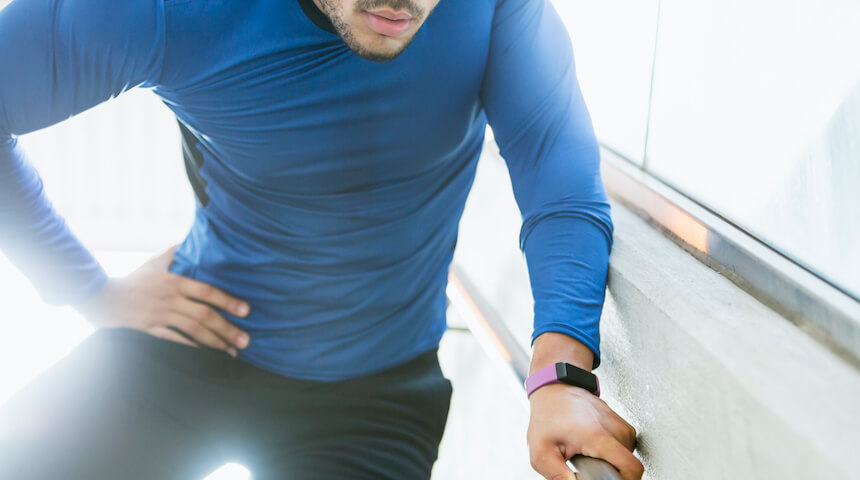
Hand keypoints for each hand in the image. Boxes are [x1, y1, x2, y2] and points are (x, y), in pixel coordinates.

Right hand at [74, 245, 250, 356]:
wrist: (100, 297)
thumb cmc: (134, 280)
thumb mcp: (155, 263)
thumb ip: (176, 253)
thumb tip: (193, 239)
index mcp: (174, 282)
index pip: (207, 291)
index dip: (228, 301)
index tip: (247, 310)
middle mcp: (169, 299)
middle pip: (204, 315)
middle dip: (227, 329)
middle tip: (246, 340)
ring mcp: (159, 316)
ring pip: (192, 331)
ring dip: (214, 342)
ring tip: (232, 352)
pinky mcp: (149, 331)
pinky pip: (173, 342)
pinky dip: (191, 349)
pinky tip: (206, 357)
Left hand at [527, 383, 642, 479]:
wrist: (554, 388)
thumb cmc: (547, 415)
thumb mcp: (542, 452)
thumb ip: (558, 476)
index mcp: (599, 437)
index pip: (633, 468)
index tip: (607, 479)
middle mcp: (615, 428)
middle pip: (628, 464)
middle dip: (610, 471)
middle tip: (588, 464)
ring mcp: (619, 424)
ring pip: (626, 456)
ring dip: (610, 461)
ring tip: (589, 454)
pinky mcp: (620, 423)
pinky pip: (623, 447)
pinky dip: (611, 451)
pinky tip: (594, 447)